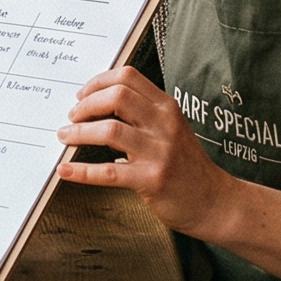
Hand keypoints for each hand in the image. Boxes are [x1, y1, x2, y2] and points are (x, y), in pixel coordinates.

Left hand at [52, 65, 238, 238]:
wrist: (215, 202)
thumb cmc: (188, 166)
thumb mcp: (171, 129)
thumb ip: (144, 114)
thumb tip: (99, 103)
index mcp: (166, 108)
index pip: (127, 78)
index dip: (98, 82)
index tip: (82, 95)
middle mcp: (164, 125)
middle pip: (117, 97)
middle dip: (86, 105)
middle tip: (72, 116)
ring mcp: (160, 152)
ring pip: (110, 131)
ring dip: (79, 133)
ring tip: (65, 137)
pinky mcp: (152, 180)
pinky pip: (109, 172)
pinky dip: (82, 171)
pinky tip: (66, 171)